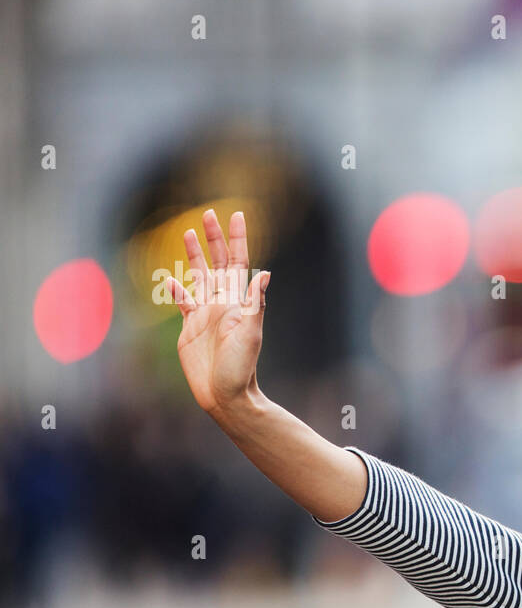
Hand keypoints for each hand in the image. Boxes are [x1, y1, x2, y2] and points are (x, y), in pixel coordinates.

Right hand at [166, 208, 270, 414]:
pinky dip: (176, 290)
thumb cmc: (241, 367)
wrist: (225, 395)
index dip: (238, 238)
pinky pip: (183, 303)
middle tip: (208, 213)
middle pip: (217, 262)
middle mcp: (222, 303)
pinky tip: (170, 280)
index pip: (239, 261)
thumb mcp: (251, 334)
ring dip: (194, 256)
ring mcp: (205, 314)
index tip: (238, 214)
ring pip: (198, 276)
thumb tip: (264, 274)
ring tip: (188, 233)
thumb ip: (254, 304)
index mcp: (237, 301)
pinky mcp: (190, 328)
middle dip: (214, 238)